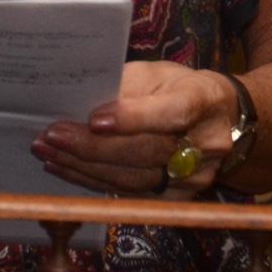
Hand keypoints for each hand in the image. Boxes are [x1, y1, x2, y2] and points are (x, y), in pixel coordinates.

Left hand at [31, 60, 238, 196]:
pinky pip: (131, 193)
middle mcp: (207, 143)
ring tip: (48, 153)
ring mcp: (197, 177)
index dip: (132, 118)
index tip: (93, 119)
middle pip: (146, 151)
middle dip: (92, 147)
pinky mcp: (180, 198)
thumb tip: (81, 104)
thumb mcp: (157, 73)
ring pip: (135, 178)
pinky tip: (66, 169)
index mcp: (204, 100)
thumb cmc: (180, 87)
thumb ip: (125, 87)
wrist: (223, 119)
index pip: (171, 112)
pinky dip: (94, 181)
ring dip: (84, 168)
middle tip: (51, 137)